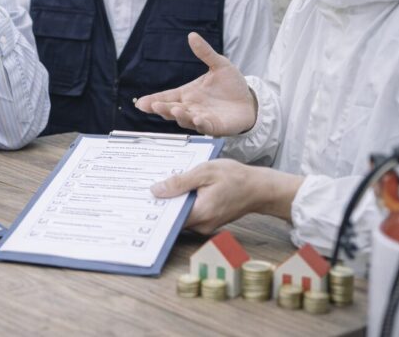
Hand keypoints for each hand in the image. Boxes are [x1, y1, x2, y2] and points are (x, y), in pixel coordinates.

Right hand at [134, 32, 256, 135]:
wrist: (250, 100)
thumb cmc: (232, 85)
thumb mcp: (219, 65)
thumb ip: (205, 53)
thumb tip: (192, 35)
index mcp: (187, 93)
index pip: (166, 97)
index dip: (153, 101)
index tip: (141, 103)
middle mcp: (190, 107)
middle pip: (171, 110)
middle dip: (162, 109)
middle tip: (154, 106)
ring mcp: (201, 118)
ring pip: (185, 120)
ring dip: (179, 116)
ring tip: (175, 110)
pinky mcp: (214, 127)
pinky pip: (204, 127)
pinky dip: (199, 124)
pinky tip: (197, 118)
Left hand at [150, 161, 302, 233]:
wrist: (259, 188)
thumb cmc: (236, 177)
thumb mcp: (205, 171)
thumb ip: (180, 182)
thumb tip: (156, 191)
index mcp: (200, 213)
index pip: (169, 218)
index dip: (153, 209)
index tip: (139, 199)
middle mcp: (202, 225)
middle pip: (172, 218)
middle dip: (160, 205)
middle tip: (145, 190)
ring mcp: (205, 226)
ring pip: (180, 217)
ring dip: (172, 203)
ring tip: (160, 187)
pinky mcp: (208, 222)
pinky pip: (189, 215)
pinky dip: (182, 204)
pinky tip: (178, 190)